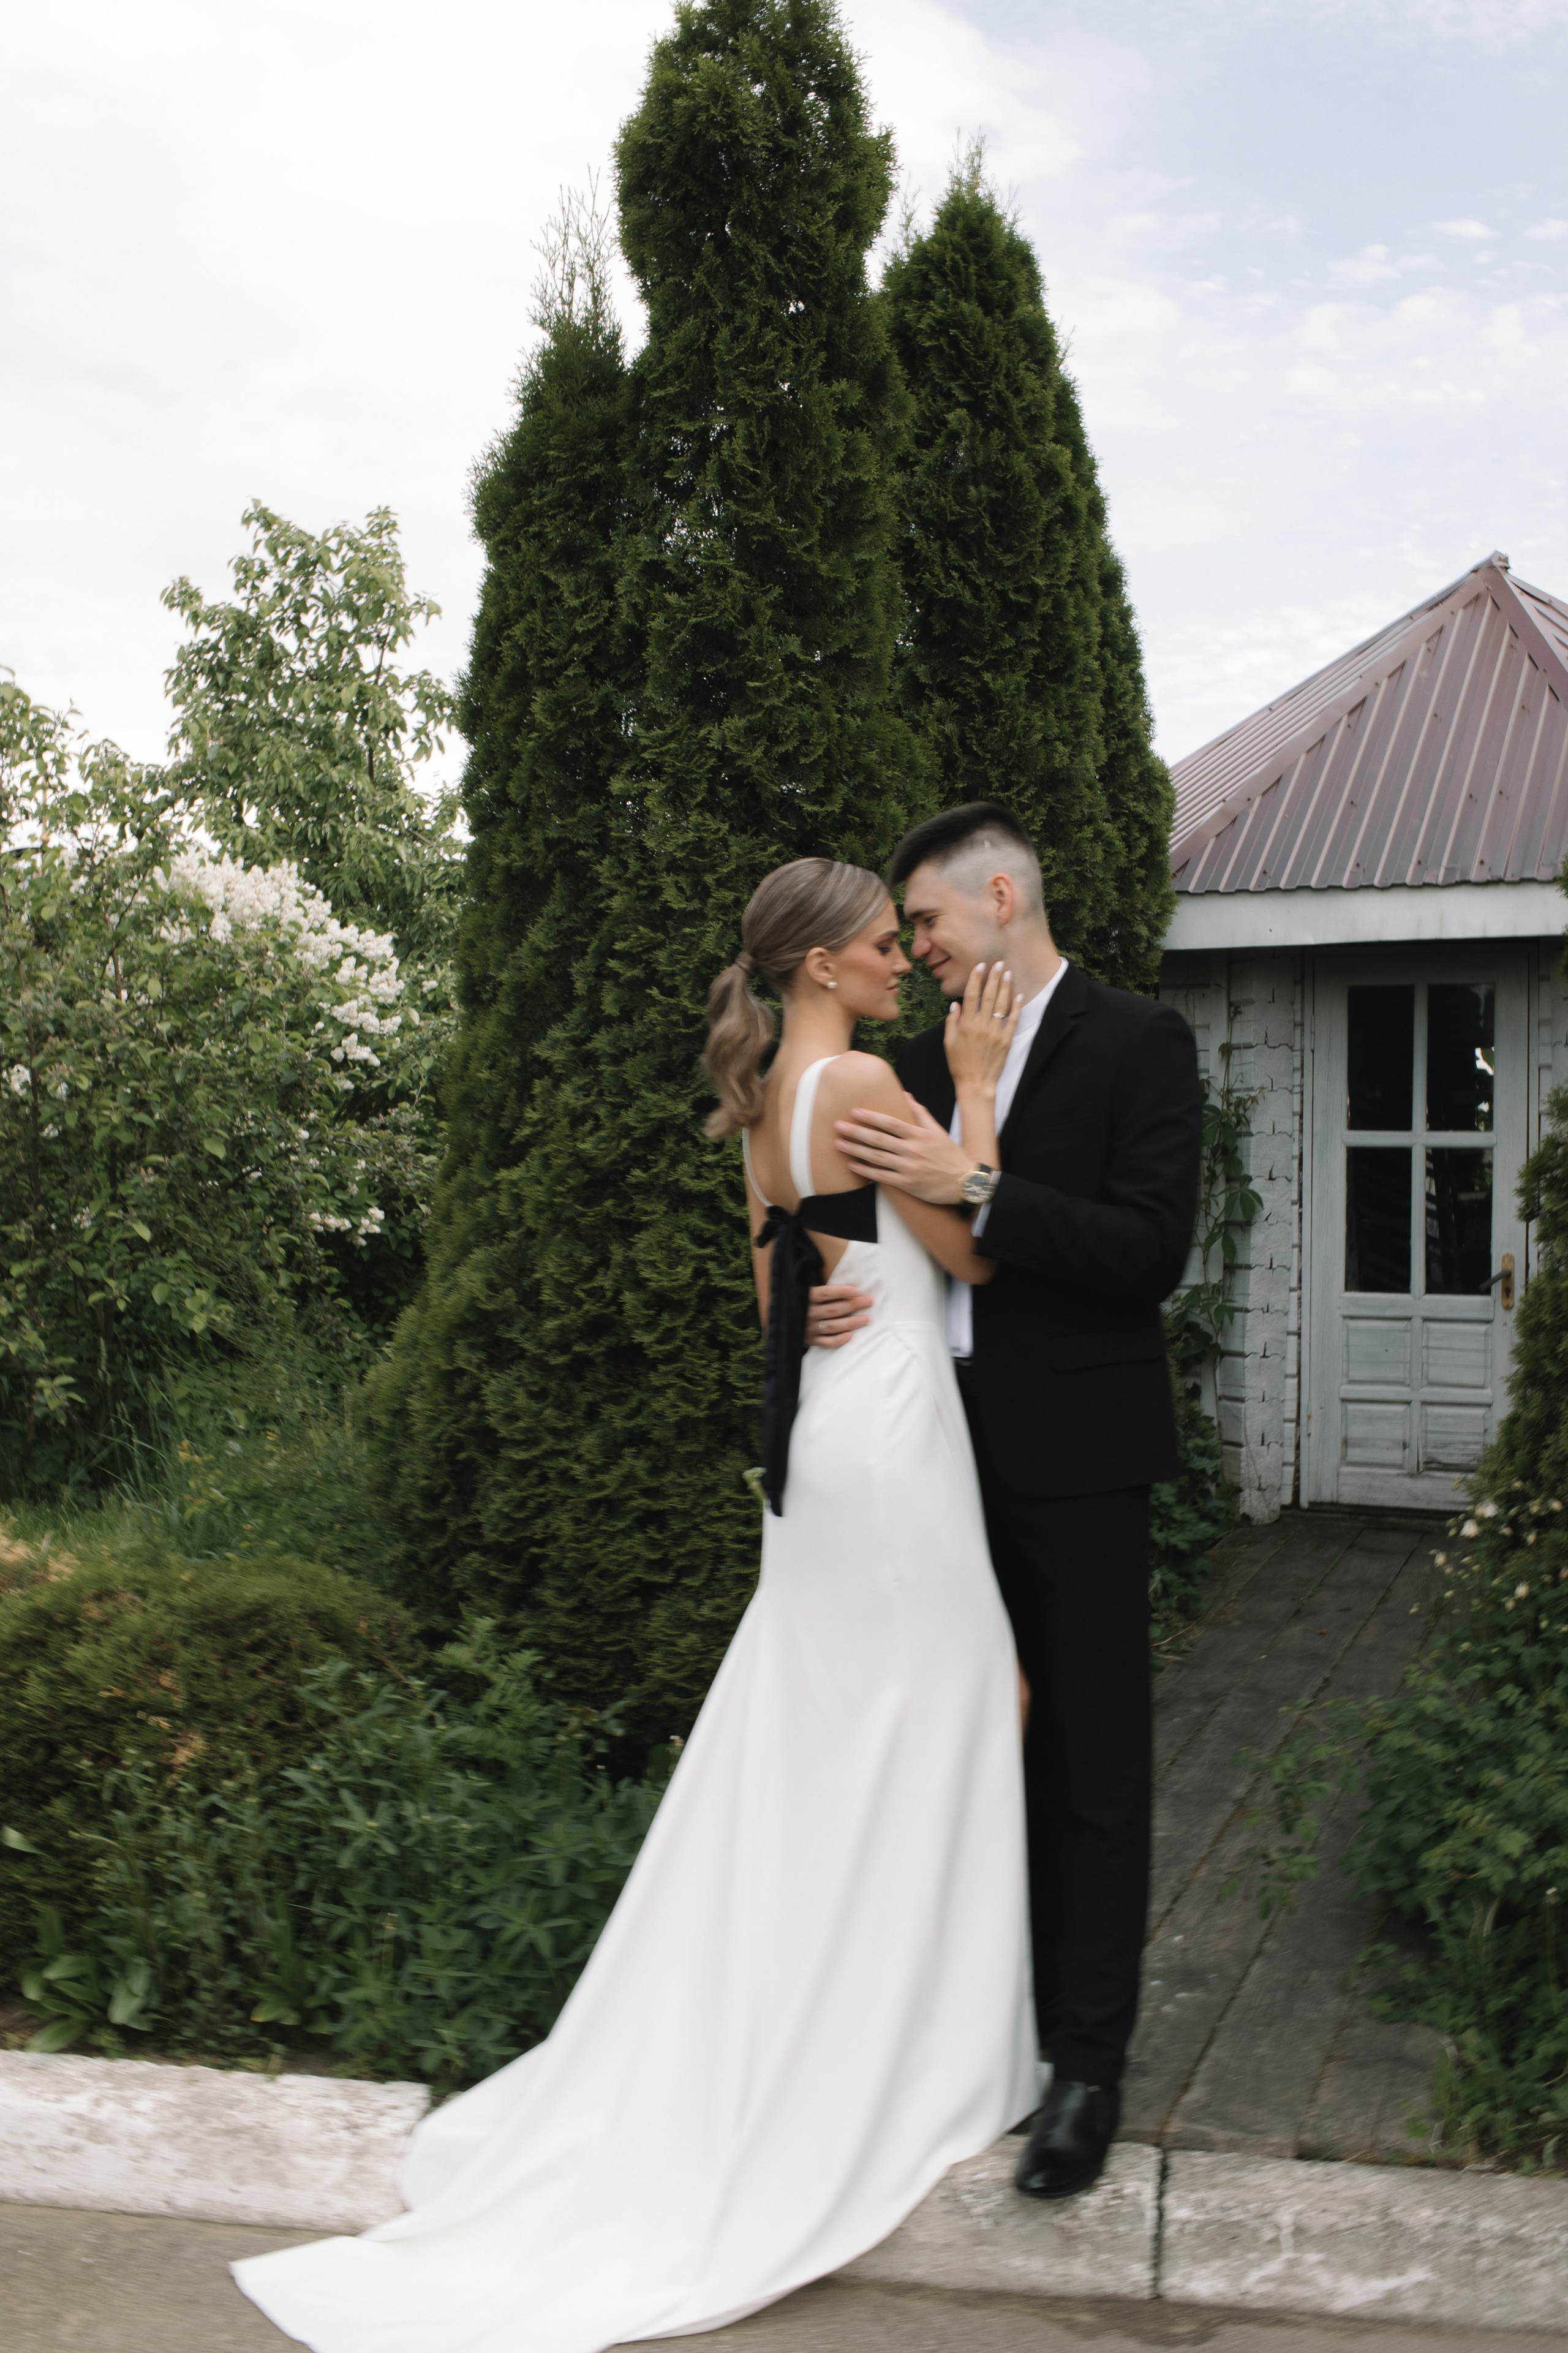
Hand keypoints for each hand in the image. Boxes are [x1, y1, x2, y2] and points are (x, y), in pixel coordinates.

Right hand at [806, 1281, 873, 1349]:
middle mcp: (807, 1313)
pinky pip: (826, 1342)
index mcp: (806, 1297)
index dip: (841, 1292)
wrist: (784, 1319)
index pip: (825, 1293)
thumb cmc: (805, 1301)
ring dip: (851, 1323)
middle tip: (869, 1301)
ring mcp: (809, 1328)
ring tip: (866, 1319)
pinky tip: (851, 1336)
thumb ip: (825, 1289)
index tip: (857, 1290)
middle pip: (833, 1309)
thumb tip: (851, 1284)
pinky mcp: (811, 1340)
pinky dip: (838, 1340)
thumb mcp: (809, 1290)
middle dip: (852, 1305)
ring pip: (832, 1326)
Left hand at [835, 1092, 973, 1204]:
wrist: (964, 1182)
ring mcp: (909, 1168)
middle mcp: (912, 1150)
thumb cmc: (950, 1154)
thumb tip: (905, 1095)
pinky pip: (882, 1177)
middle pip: (879, 1139)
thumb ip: (920, 1113)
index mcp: (919, 1135)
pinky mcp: (907, 1184)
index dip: (871, 1117)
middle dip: (856, 1132)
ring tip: (839, 1144)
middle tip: (838, 1126)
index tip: (854, 1111)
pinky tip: (852, 1165)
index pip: (891, 1123)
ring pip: (877, 1158)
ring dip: (856, 1150)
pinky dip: (866, 1171)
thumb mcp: (938, 1130)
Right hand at [945, 960, 1020, 1093]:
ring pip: (1002, 1005)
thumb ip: (952, 1022)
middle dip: (993, 978)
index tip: (980, 966)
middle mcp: (981, 1025)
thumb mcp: (949, 1043)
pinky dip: (1016, 1007)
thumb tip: (955, 1005)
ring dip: (1005, 987)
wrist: (976, 1083)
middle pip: (989, 996)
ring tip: (1008, 973)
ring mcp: (995, 1032)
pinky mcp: (1006, 1040)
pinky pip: (1013, 1020)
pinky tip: (1018, 995)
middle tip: (998, 963)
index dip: (975, 979)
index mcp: (966, 1024)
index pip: (971, 995)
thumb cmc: (959, 1064)